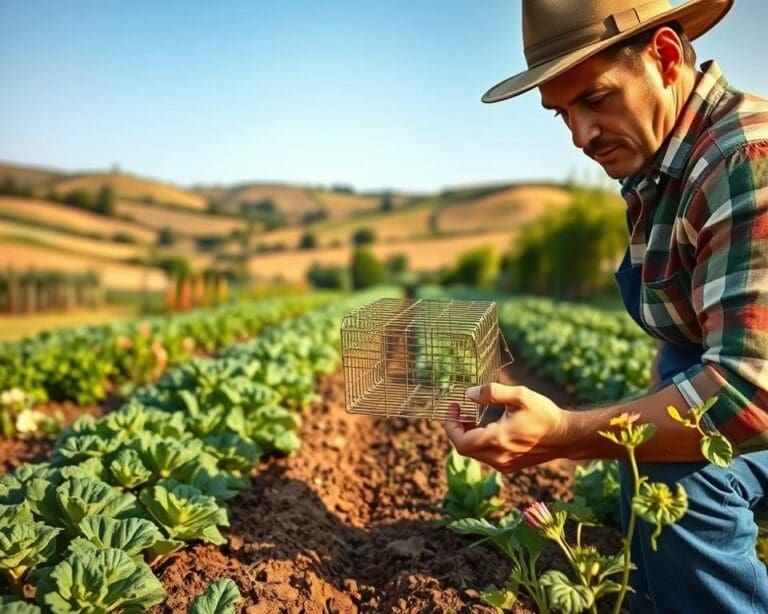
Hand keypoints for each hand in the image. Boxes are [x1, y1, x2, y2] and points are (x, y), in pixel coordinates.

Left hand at [443, 382, 569, 472]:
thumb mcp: (520, 396)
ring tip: (472, 416)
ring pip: (474, 453)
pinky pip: (485, 456)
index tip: (454, 406)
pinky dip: (479, 442)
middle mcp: (498, 457)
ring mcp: (504, 464)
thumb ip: (492, 392)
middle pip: (464, 448)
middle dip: (457, 429)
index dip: (451, 425)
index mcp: (498, 440)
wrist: (566, 437)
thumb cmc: (544, 414)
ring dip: (467, 435)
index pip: (461, 441)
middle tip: (460, 410)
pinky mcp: (509, 466)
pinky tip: (486, 427)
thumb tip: (469, 393)